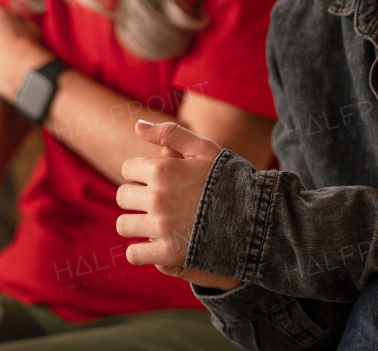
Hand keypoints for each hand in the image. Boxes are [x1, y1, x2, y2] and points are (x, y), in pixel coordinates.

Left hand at [116, 121, 238, 290]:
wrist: (254, 217)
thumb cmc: (228, 179)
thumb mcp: (204, 148)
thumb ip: (169, 134)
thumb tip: (137, 125)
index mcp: (162, 169)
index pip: (128, 169)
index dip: (141, 173)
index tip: (156, 180)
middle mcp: (157, 197)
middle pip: (123, 196)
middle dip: (136, 197)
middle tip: (157, 201)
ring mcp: (162, 227)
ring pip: (124, 225)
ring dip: (135, 223)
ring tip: (154, 222)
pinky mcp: (168, 252)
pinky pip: (135, 253)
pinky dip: (142, 250)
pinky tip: (156, 243)